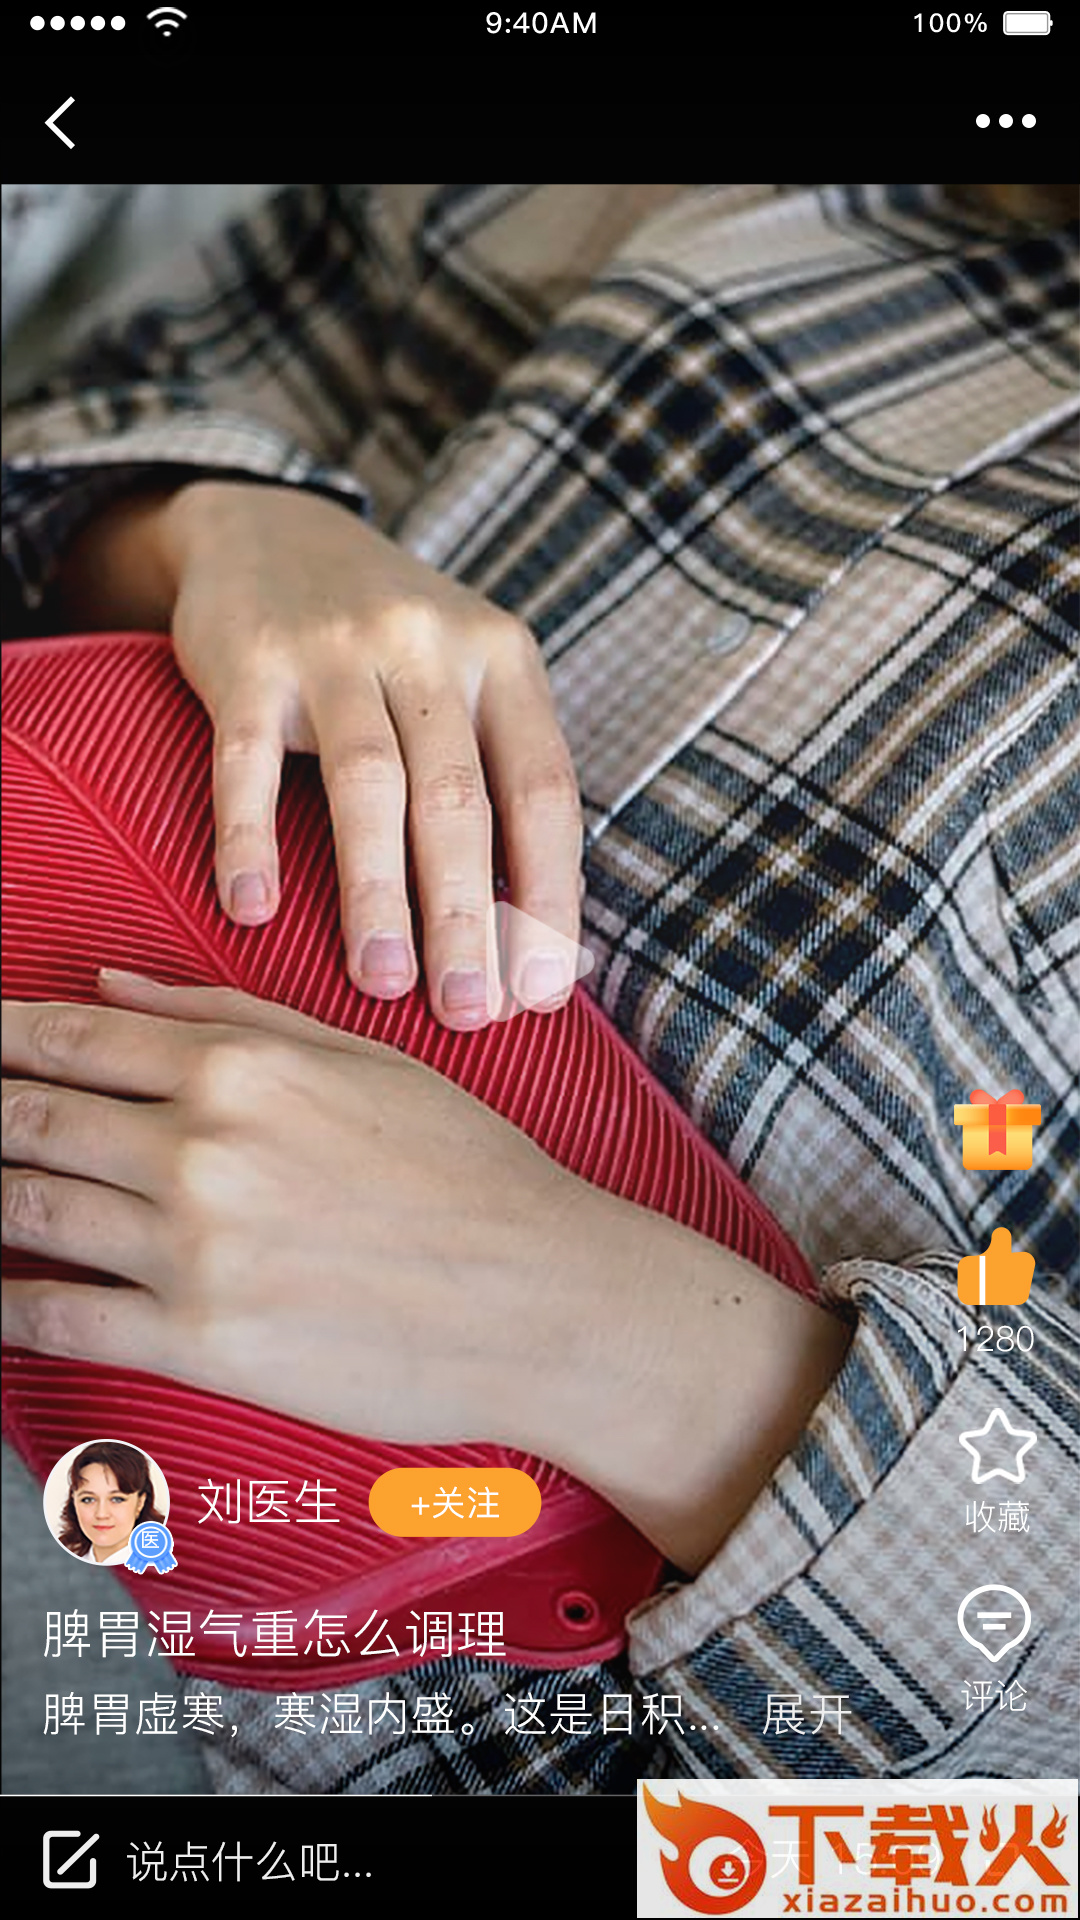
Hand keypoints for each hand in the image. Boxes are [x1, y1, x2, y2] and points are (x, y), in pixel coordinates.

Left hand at [1, 973, 576, 1444]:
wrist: (543, 1297)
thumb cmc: (469, 1175)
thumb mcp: (364, 1060)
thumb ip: (226, 1015)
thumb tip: (111, 984)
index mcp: (242, 1067)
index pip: (70, 1039)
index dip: (0, 1041)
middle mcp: (203, 1146)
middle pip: (27, 1117)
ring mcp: (194, 1246)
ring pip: (25, 1207)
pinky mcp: (199, 1341)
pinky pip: (55, 1316)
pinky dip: (3, 1303)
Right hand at [59, 479, 583, 1028]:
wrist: (272, 530)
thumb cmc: (392, 644)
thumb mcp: (470, 681)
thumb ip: (504, 785)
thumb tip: (546, 943)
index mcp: (504, 660)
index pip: (544, 792)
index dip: (549, 896)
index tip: (543, 992)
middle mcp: (431, 646)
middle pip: (459, 799)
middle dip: (467, 917)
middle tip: (467, 1013)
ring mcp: (336, 648)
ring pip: (369, 783)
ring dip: (376, 892)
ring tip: (380, 982)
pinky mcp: (248, 659)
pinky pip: (247, 761)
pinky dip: (249, 838)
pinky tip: (252, 911)